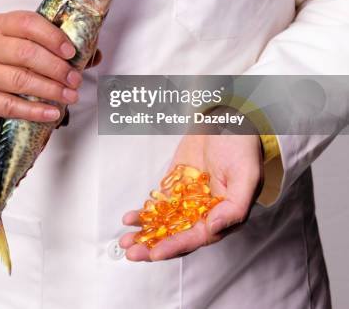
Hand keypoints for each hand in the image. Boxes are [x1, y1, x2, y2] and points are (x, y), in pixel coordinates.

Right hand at [0, 11, 99, 122]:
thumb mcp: (17, 42)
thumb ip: (52, 45)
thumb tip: (94, 54)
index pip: (27, 24)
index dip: (52, 37)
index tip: (72, 52)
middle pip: (26, 54)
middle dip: (56, 68)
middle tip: (75, 79)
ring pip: (20, 81)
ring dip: (51, 90)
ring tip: (70, 95)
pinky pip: (10, 106)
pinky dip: (35, 111)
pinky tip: (53, 112)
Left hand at [120, 133, 263, 260]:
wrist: (228, 119)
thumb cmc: (243, 147)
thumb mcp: (247, 176)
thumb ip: (235, 206)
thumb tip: (214, 227)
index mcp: (224, 215)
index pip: (197, 237)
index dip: (176, 246)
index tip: (156, 253)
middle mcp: (204, 212)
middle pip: (177, 236)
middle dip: (153, 246)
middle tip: (132, 252)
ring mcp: (188, 198)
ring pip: (164, 223)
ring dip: (145, 234)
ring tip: (125, 241)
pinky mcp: (175, 184)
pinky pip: (158, 204)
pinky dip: (143, 213)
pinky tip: (130, 218)